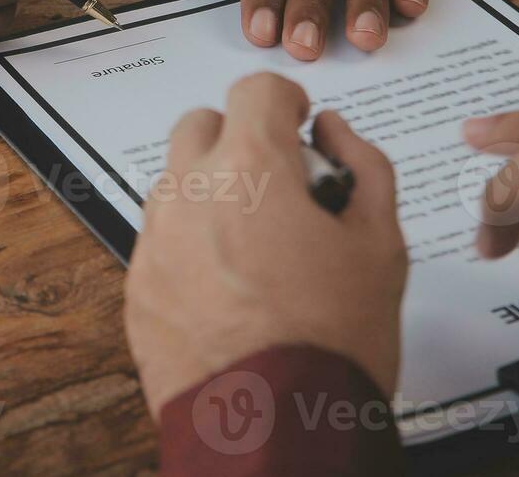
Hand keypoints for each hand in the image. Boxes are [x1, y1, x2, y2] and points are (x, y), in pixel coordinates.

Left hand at [124, 73, 406, 416]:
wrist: (276, 429)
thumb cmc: (331, 342)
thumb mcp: (381, 243)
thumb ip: (363, 167)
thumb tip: (335, 133)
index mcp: (250, 168)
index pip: (256, 90)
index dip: (286, 102)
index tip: (298, 124)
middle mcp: (189, 193)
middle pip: (201, 126)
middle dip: (239, 139)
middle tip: (278, 182)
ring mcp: (156, 241)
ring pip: (176, 185)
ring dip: (211, 193)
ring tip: (258, 245)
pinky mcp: (137, 288)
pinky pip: (161, 242)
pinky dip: (190, 248)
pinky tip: (230, 288)